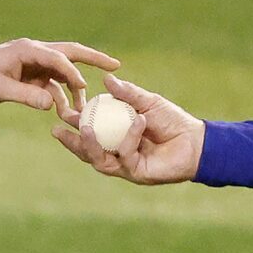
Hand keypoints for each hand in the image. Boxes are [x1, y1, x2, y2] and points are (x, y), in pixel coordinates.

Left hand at [0, 39, 117, 112]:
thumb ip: (26, 96)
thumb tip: (51, 105)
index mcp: (28, 50)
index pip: (58, 58)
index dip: (73, 73)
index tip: (85, 89)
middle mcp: (35, 52)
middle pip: (71, 53)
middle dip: (94, 59)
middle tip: (116, 65)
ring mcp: (34, 62)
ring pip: (63, 72)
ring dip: (73, 88)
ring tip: (82, 109)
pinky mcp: (32, 73)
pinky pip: (52, 83)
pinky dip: (60, 96)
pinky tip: (64, 111)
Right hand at [49, 77, 204, 185]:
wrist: (196, 141)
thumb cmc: (173, 121)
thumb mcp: (148, 103)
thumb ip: (128, 94)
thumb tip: (106, 80)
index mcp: (115, 138)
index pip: (89, 133)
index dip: (74, 124)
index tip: (61, 111)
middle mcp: (117, 154)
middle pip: (87, 152)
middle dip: (71, 142)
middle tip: (56, 130)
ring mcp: (126, 166)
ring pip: (99, 160)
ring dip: (89, 146)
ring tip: (86, 129)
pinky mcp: (138, 173)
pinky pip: (127, 156)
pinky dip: (130, 137)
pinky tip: (138, 121)